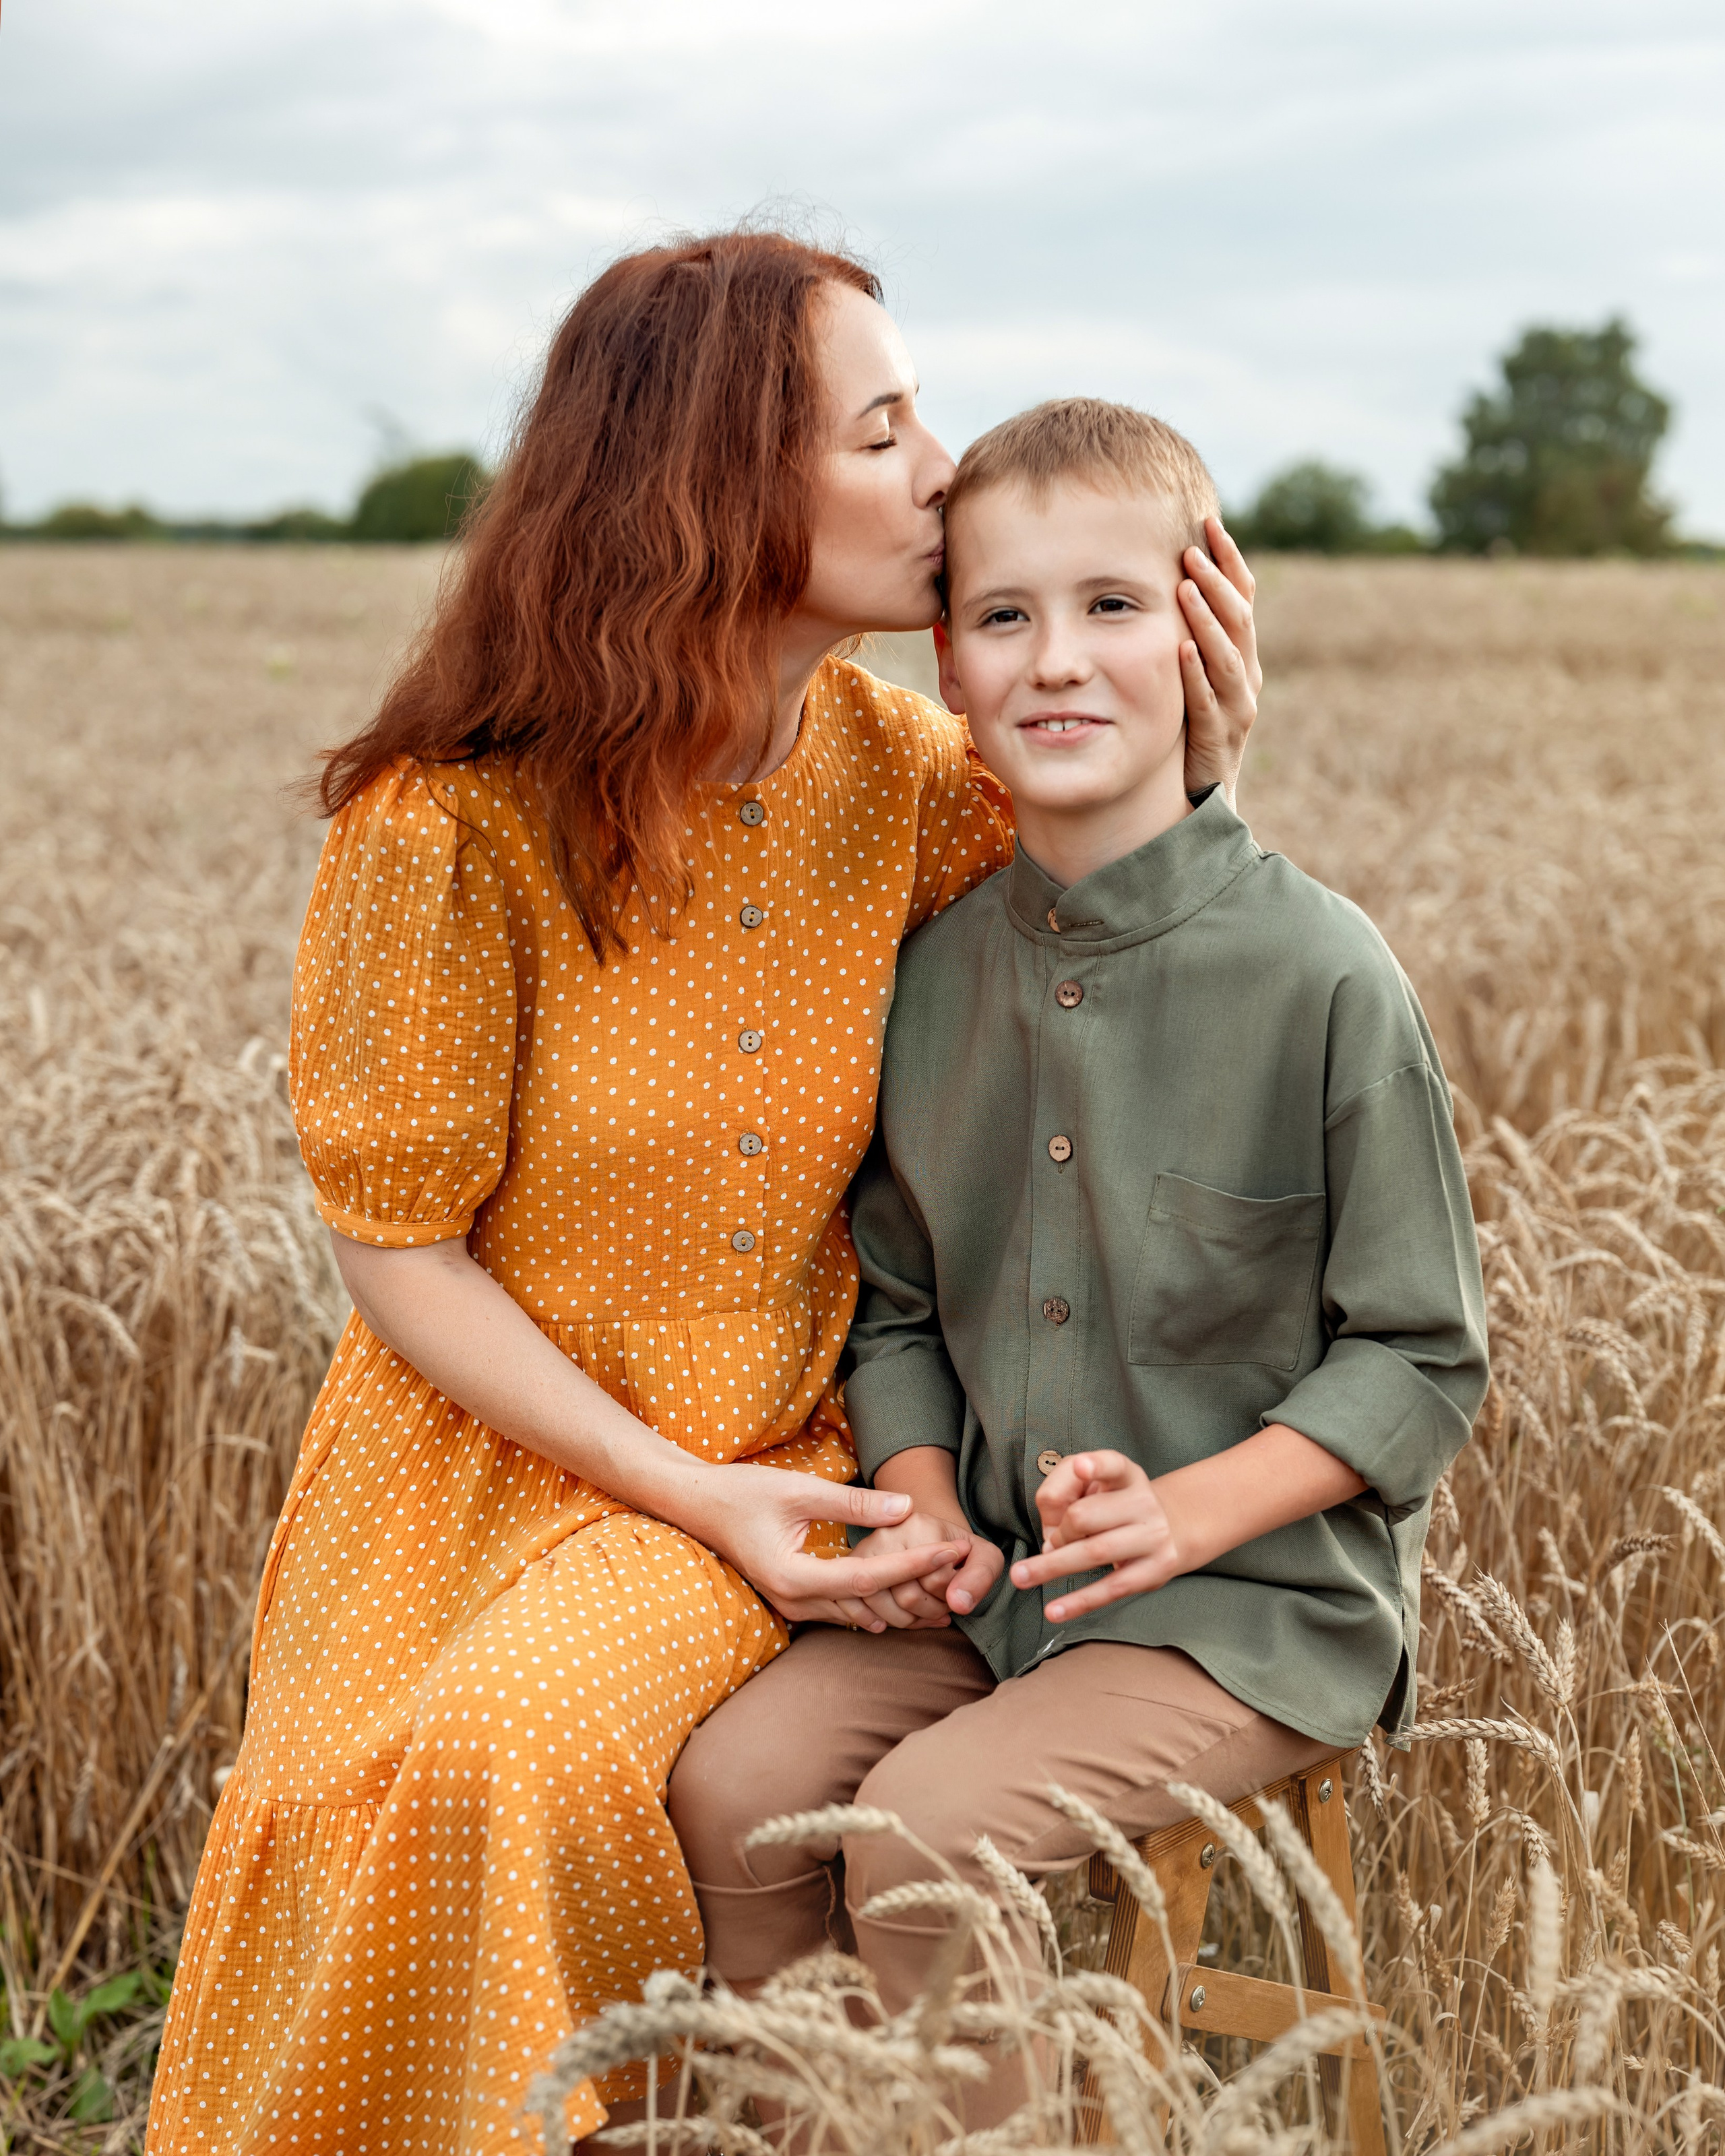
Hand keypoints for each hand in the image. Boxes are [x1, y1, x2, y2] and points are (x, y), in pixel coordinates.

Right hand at [691, 1464, 967, 1634]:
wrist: (699, 1507)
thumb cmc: (744, 1493)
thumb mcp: (800, 1490)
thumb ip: (853, 1502)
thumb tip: (906, 1507)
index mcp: (794, 1577)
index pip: (869, 1577)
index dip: (915, 1564)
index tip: (953, 1551)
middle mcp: (795, 1602)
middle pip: (869, 1604)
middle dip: (917, 1590)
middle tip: (963, 1576)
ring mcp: (793, 1606)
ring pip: (858, 1612)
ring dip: (900, 1601)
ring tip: (945, 1591)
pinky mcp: (795, 1600)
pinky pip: (843, 1608)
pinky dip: (876, 1599)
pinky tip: (905, 1593)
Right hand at [848, 1509, 972, 1629]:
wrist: (931, 1538)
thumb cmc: (960, 1551)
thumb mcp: (984, 1557)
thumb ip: (980, 1577)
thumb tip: (958, 1603)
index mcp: (919, 1525)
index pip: (936, 1580)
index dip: (951, 1596)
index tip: (956, 1587)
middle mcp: (886, 1535)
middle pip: (908, 1596)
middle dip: (932, 1611)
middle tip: (944, 1604)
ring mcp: (863, 1552)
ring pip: (884, 1608)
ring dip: (911, 1621)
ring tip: (928, 1610)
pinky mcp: (850, 1570)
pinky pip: (862, 1610)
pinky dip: (883, 1623)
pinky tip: (903, 1616)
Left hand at [1009, 1451, 1182, 1621]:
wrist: (1171, 1530)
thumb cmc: (1116, 1506)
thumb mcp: (1096, 1487)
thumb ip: (1063, 1495)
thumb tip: (1050, 1540)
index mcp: (1127, 1475)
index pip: (1113, 1464)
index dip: (1096, 1466)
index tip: (1080, 1467)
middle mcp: (1144, 1502)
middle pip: (1085, 1515)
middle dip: (1058, 1531)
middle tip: (1051, 1542)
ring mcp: (1153, 1537)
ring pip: (1094, 1552)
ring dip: (1052, 1566)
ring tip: (1021, 1577)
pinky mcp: (1153, 1571)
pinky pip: (1109, 1589)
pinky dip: (1078, 1602)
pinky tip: (1054, 1611)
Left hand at [1179, 515, 1258, 805]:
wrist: (1205, 795)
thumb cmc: (1192, 730)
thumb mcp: (1192, 675)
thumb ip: (1187, 635)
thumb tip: (1163, 583)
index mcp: (1241, 655)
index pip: (1241, 597)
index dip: (1229, 560)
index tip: (1209, 521)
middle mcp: (1246, 676)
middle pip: (1239, 618)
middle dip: (1217, 580)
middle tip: (1192, 548)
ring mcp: (1237, 706)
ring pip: (1229, 655)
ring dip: (1207, 618)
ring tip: (1187, 585)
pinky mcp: (1219, 737)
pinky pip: (1208, 700)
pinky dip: (1195, 673)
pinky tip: (1180, 649)